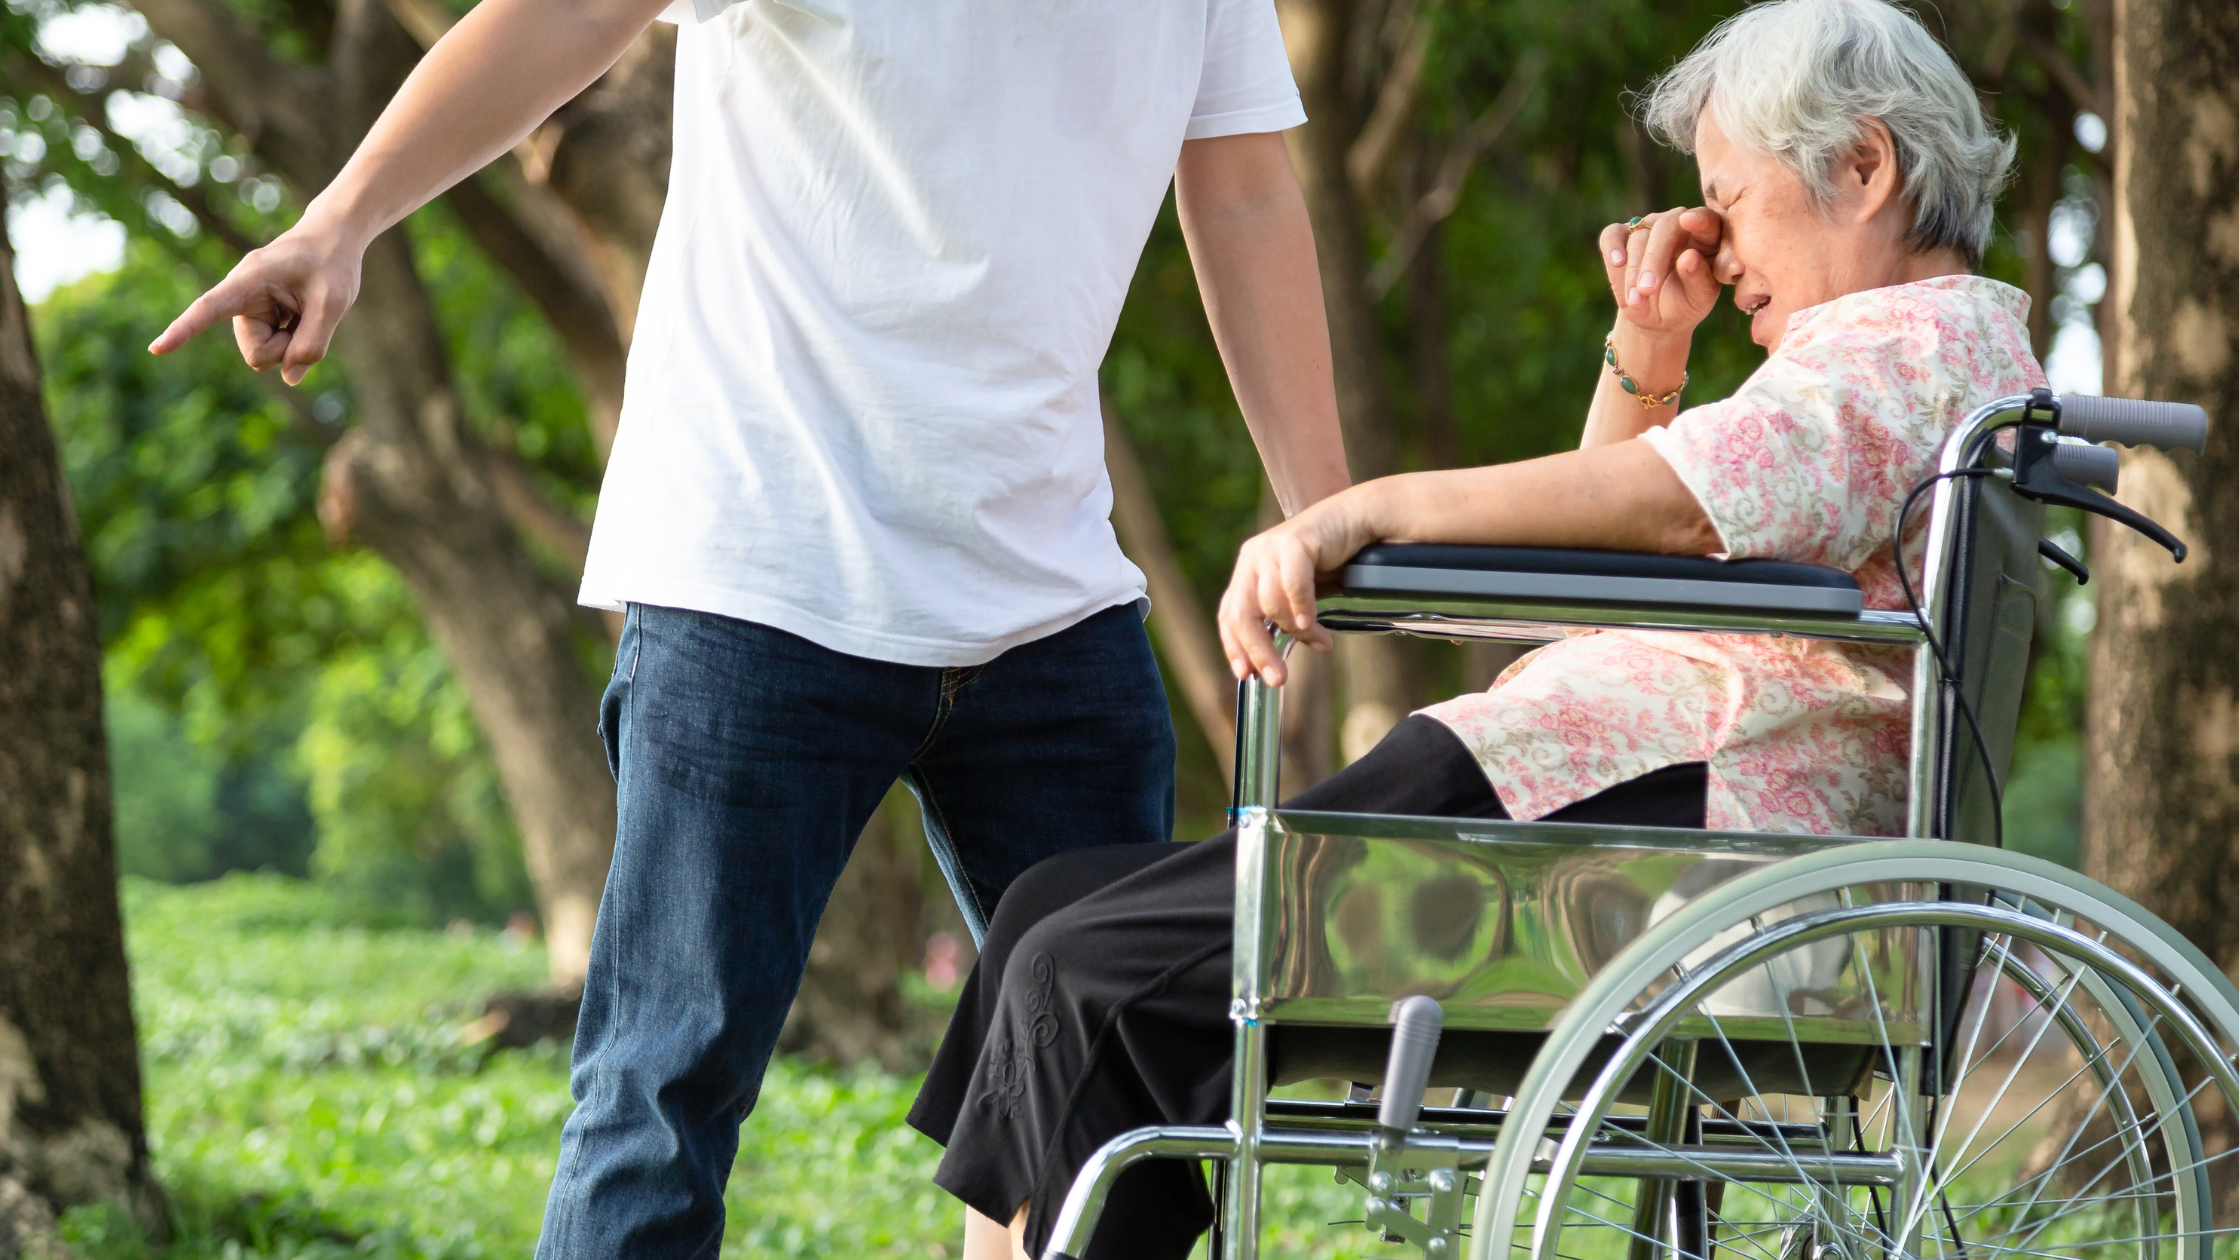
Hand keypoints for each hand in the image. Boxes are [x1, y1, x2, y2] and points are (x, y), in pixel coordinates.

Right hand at [148, 211, 366, 384]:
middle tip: (311, 318)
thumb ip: (313, 342)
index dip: (184, 330)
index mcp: (250, 280)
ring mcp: (251, 310)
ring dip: (291, 345)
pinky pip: (275, 350)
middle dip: (285, 350)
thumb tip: (288, 378)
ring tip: (307, 311)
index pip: (210, 308)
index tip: (155, 350)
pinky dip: (294, 341)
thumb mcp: (333, 303)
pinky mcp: (261, 319)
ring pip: (265, 355)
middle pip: (256, 353)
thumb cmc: (332, 263)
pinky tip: (304, 315)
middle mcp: (242, 296)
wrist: (333, 238)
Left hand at [1216, 492, 1373, 685]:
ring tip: (1320, 641)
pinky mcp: (1293, 540)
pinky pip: (1293, 586)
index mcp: (1248, 571)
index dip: (1234, 647)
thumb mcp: (1299, 597)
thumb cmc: (1331, 560)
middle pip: (1242, 614)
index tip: (1245, 676)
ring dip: (1296, 632)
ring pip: (1270, 604)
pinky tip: (1313, 628)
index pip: (1229, 615)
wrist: (1358, 520)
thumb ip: (1283, 620)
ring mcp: (1270, 547)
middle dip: (1259, 652)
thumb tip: (1272, 664)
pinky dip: (1302, 610)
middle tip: (1278, 679)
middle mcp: (1252, 557)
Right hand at [1599, 206, 1723, 340]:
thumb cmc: (1685, 303)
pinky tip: (1617, 262)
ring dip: (1634, 272)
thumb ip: (1699, 278)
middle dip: (1654, 259)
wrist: (1656, 316)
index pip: (1706, 219)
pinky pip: (1612, 235)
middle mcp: (1677, 223)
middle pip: (1665, 227)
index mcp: (1706, 235)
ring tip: (1636, 302)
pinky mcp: (1622, 235)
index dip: (1699, 219)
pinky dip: (1612, 247)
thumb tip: (1689, 256)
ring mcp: (1648, 227)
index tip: (1689, 221)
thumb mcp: (1699, 299)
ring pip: (1638, 237)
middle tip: (1648, 290)